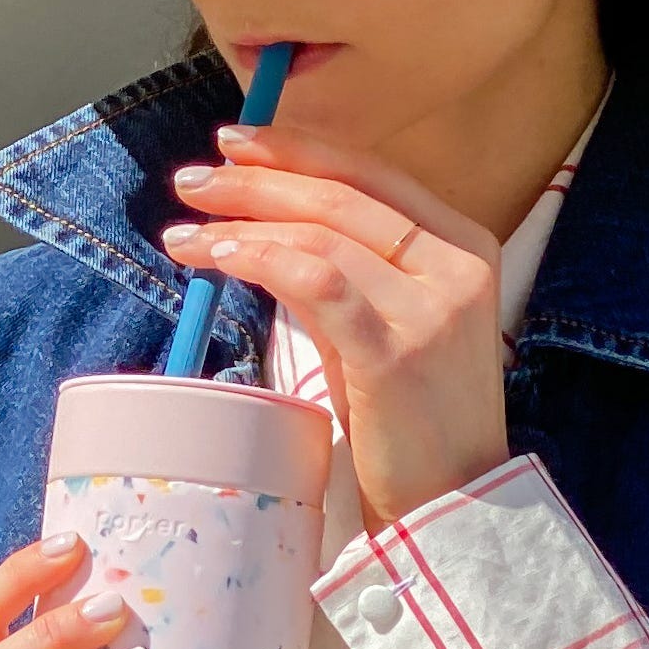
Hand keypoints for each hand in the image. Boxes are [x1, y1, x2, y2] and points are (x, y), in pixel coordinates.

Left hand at [164, 122, 513, 533]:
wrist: (450, 506)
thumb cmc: (408, 421)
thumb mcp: (381, 326)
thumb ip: (340, 274)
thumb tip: (263, 231)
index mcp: (463, 244)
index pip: (370, 174)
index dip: (298, 150)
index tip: (237, 142)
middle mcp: (457, 263)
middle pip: (340, 194)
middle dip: (257, 179)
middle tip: (194, 179)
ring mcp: (432, 306)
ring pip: (322, 233)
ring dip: (242, 223)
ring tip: (185, 231)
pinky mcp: (396, 351)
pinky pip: (315, 282)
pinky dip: (260, 260)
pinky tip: (220, 258)